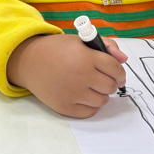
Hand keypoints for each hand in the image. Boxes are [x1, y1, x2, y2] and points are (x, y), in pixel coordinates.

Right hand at [7, 33, 126, 117]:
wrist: (29, 61)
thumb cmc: (57, 50)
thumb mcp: (82, 41)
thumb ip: (107, 46)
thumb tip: (123, 60)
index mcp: (86, 57)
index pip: (115, 69)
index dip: (120, 74)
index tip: (118, 76)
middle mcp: (81, 76)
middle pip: (110, 87)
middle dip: (110, 83)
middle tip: (101, 80)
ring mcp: (72, 93)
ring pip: (102, 101)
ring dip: (101, 94)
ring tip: (91, 87)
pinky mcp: (64, 107)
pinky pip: (89, 112)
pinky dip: (91, 106)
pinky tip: (84, 96)